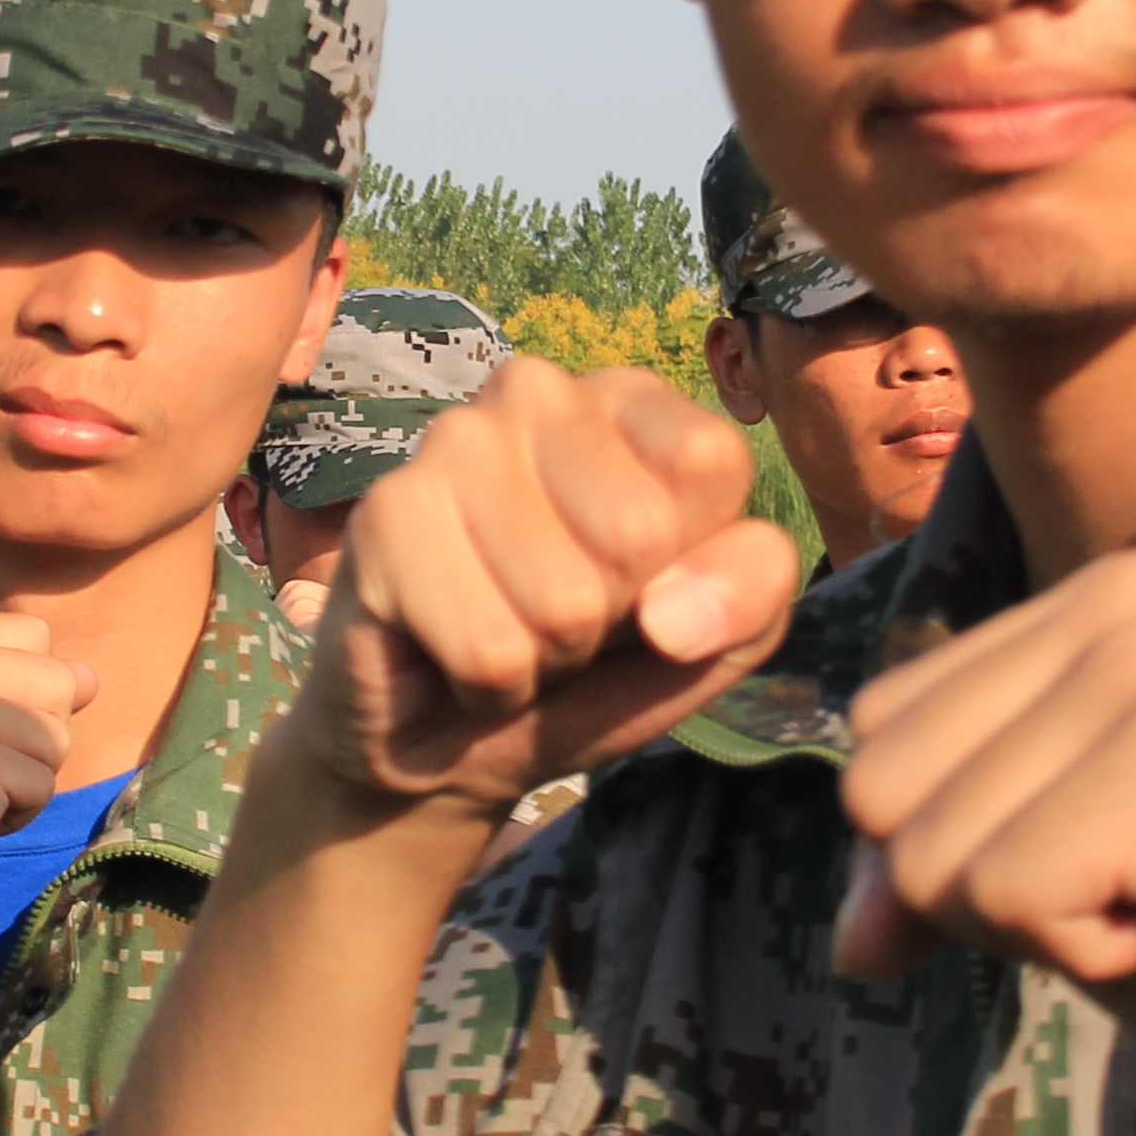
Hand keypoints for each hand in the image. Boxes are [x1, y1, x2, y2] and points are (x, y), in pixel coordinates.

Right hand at [288, 363, 798, 819]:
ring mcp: (452, 443)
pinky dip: (486, 684)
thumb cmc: (589, 669)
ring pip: (563, 601)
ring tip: (510, 633)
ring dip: (546, 657)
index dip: (695, 563)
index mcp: (630, 400)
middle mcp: (537, 392)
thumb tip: (673, 615)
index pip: (711, 463)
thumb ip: (750, 597)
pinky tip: (454, 655)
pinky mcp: (385, 515)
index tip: (647, 585)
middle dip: (613, 617)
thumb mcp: (711, 636)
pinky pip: (490, 648)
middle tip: (568, 622)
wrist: (449, 743)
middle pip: (639, 534)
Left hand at [833, 548, 1135, 1135]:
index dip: (969, 859)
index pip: (876, 741)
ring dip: (1050, 928)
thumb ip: (939, 879)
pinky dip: (1095, 954)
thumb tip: (846, 944)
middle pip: (880, 790)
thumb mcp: (1061, 902)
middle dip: (995, 895)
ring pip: (931, 850)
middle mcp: (1131, 593)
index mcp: (1098, 596)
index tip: (1128, 867)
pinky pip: (1006, 894)